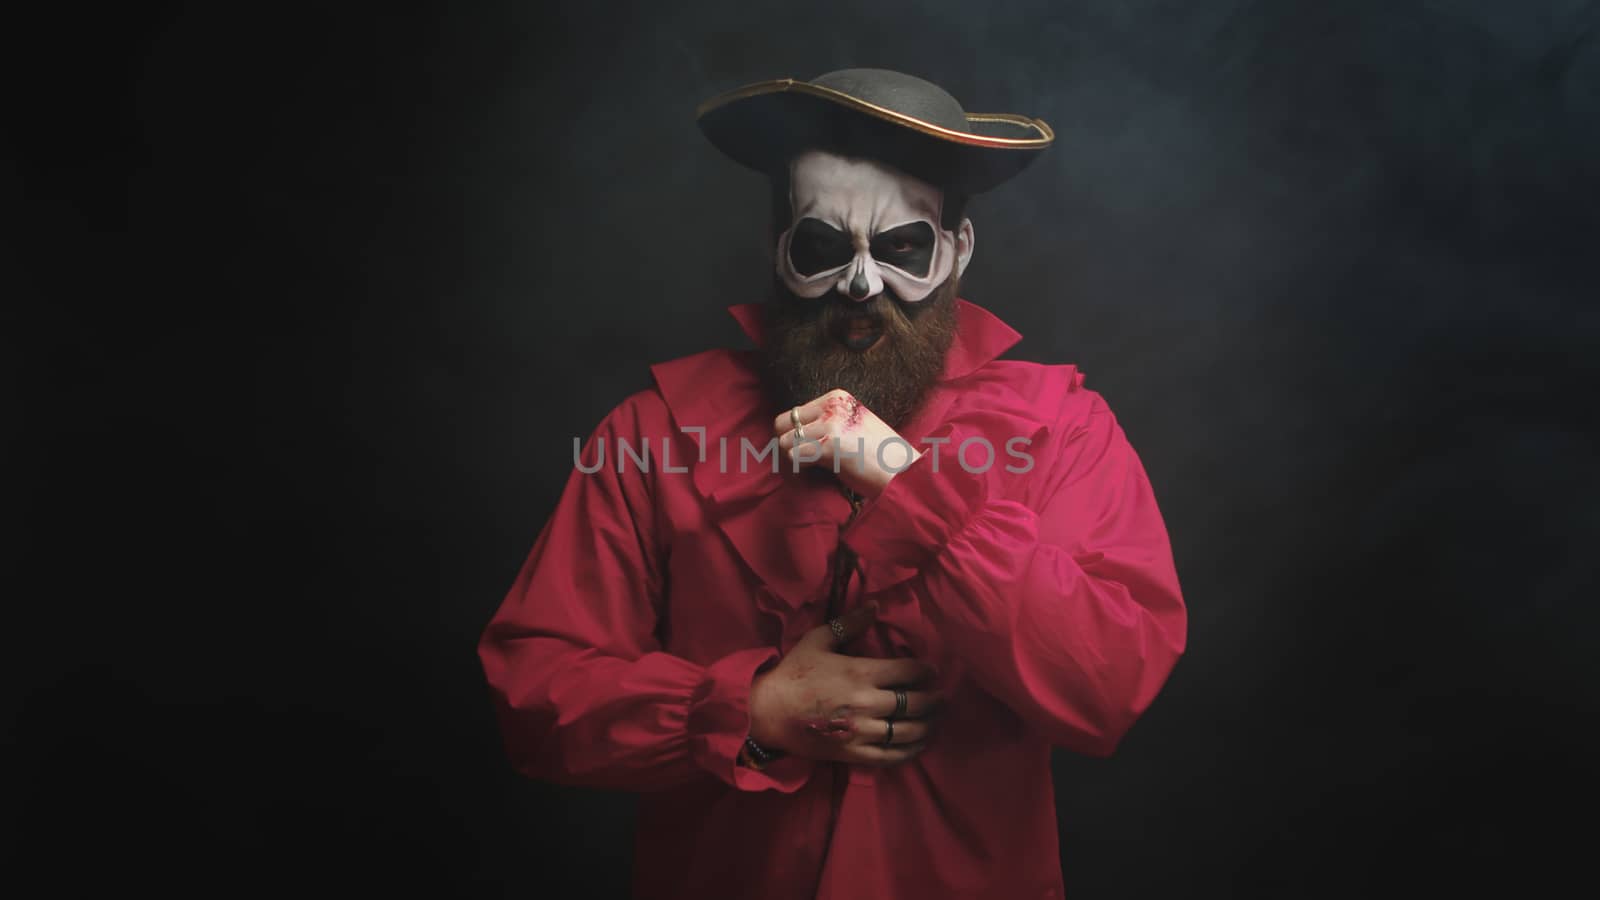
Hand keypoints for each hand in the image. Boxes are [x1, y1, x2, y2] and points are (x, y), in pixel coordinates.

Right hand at [748, 606, 943, 767]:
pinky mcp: (854, 753)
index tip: (933, 670)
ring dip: (928, 725)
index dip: (926, 670)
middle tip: (942, 697)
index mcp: (861, 672)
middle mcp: (867, 703)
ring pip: (908, 731)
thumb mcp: (818, 640)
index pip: (908, 671)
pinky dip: (911, 751)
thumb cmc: (793, 673)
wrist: (768, 712)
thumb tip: (875, 606)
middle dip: (934, 699)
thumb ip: (850, 623)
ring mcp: (862, 731)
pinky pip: (891, 756)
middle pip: (915, 703)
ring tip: (935, 719)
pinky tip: (920, 744)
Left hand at [773, 389, 921, 496]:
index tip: (802, 453)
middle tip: (797, 464)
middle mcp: (832, 405)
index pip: (794, 413)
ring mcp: (830, 423)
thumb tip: (793, 435)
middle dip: (784, 445)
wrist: (903, 473)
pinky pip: (792, 456)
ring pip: (783, 441)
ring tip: (806, 472)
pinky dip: (797, 470)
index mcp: (837, 397)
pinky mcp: (828, 445)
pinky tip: (812, 477)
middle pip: (782, 423)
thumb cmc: (880, 456)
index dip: (791, 436)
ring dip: (789, 461)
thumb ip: (826, 423)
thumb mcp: (853, 425)